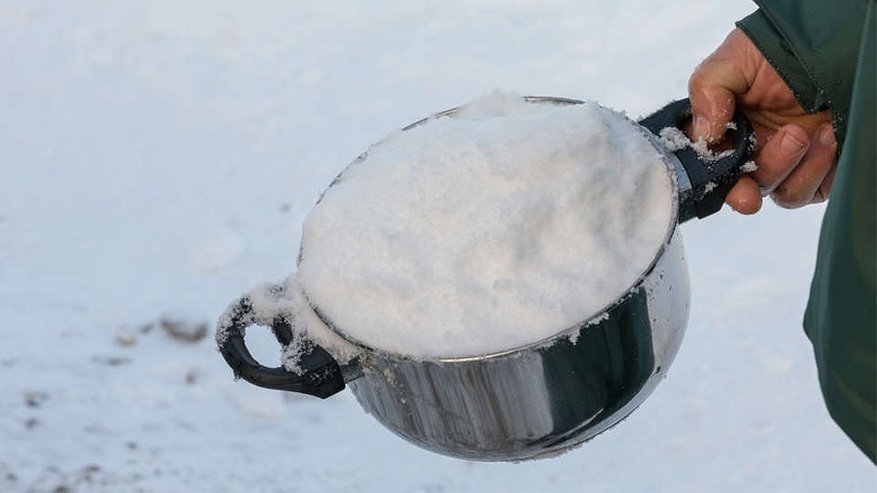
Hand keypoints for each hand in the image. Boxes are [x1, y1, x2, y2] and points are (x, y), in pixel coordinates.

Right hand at [688, 29, 836, 213]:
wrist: (831, 40)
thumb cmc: (775, 49)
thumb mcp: (731, 60)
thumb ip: (707, 91)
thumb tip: (704, 135)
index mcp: (722, 133)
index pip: (705, 167)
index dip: (709, 178)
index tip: (723, 174)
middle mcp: (750, 152)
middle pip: (741, 189)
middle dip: (749, 187)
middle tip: (772, 158)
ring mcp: (784, 163)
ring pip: (778, 193)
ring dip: (789, 168)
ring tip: (805, 132)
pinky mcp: (817, 169)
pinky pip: (812, 189)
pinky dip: (817, 170)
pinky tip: (827, 136)